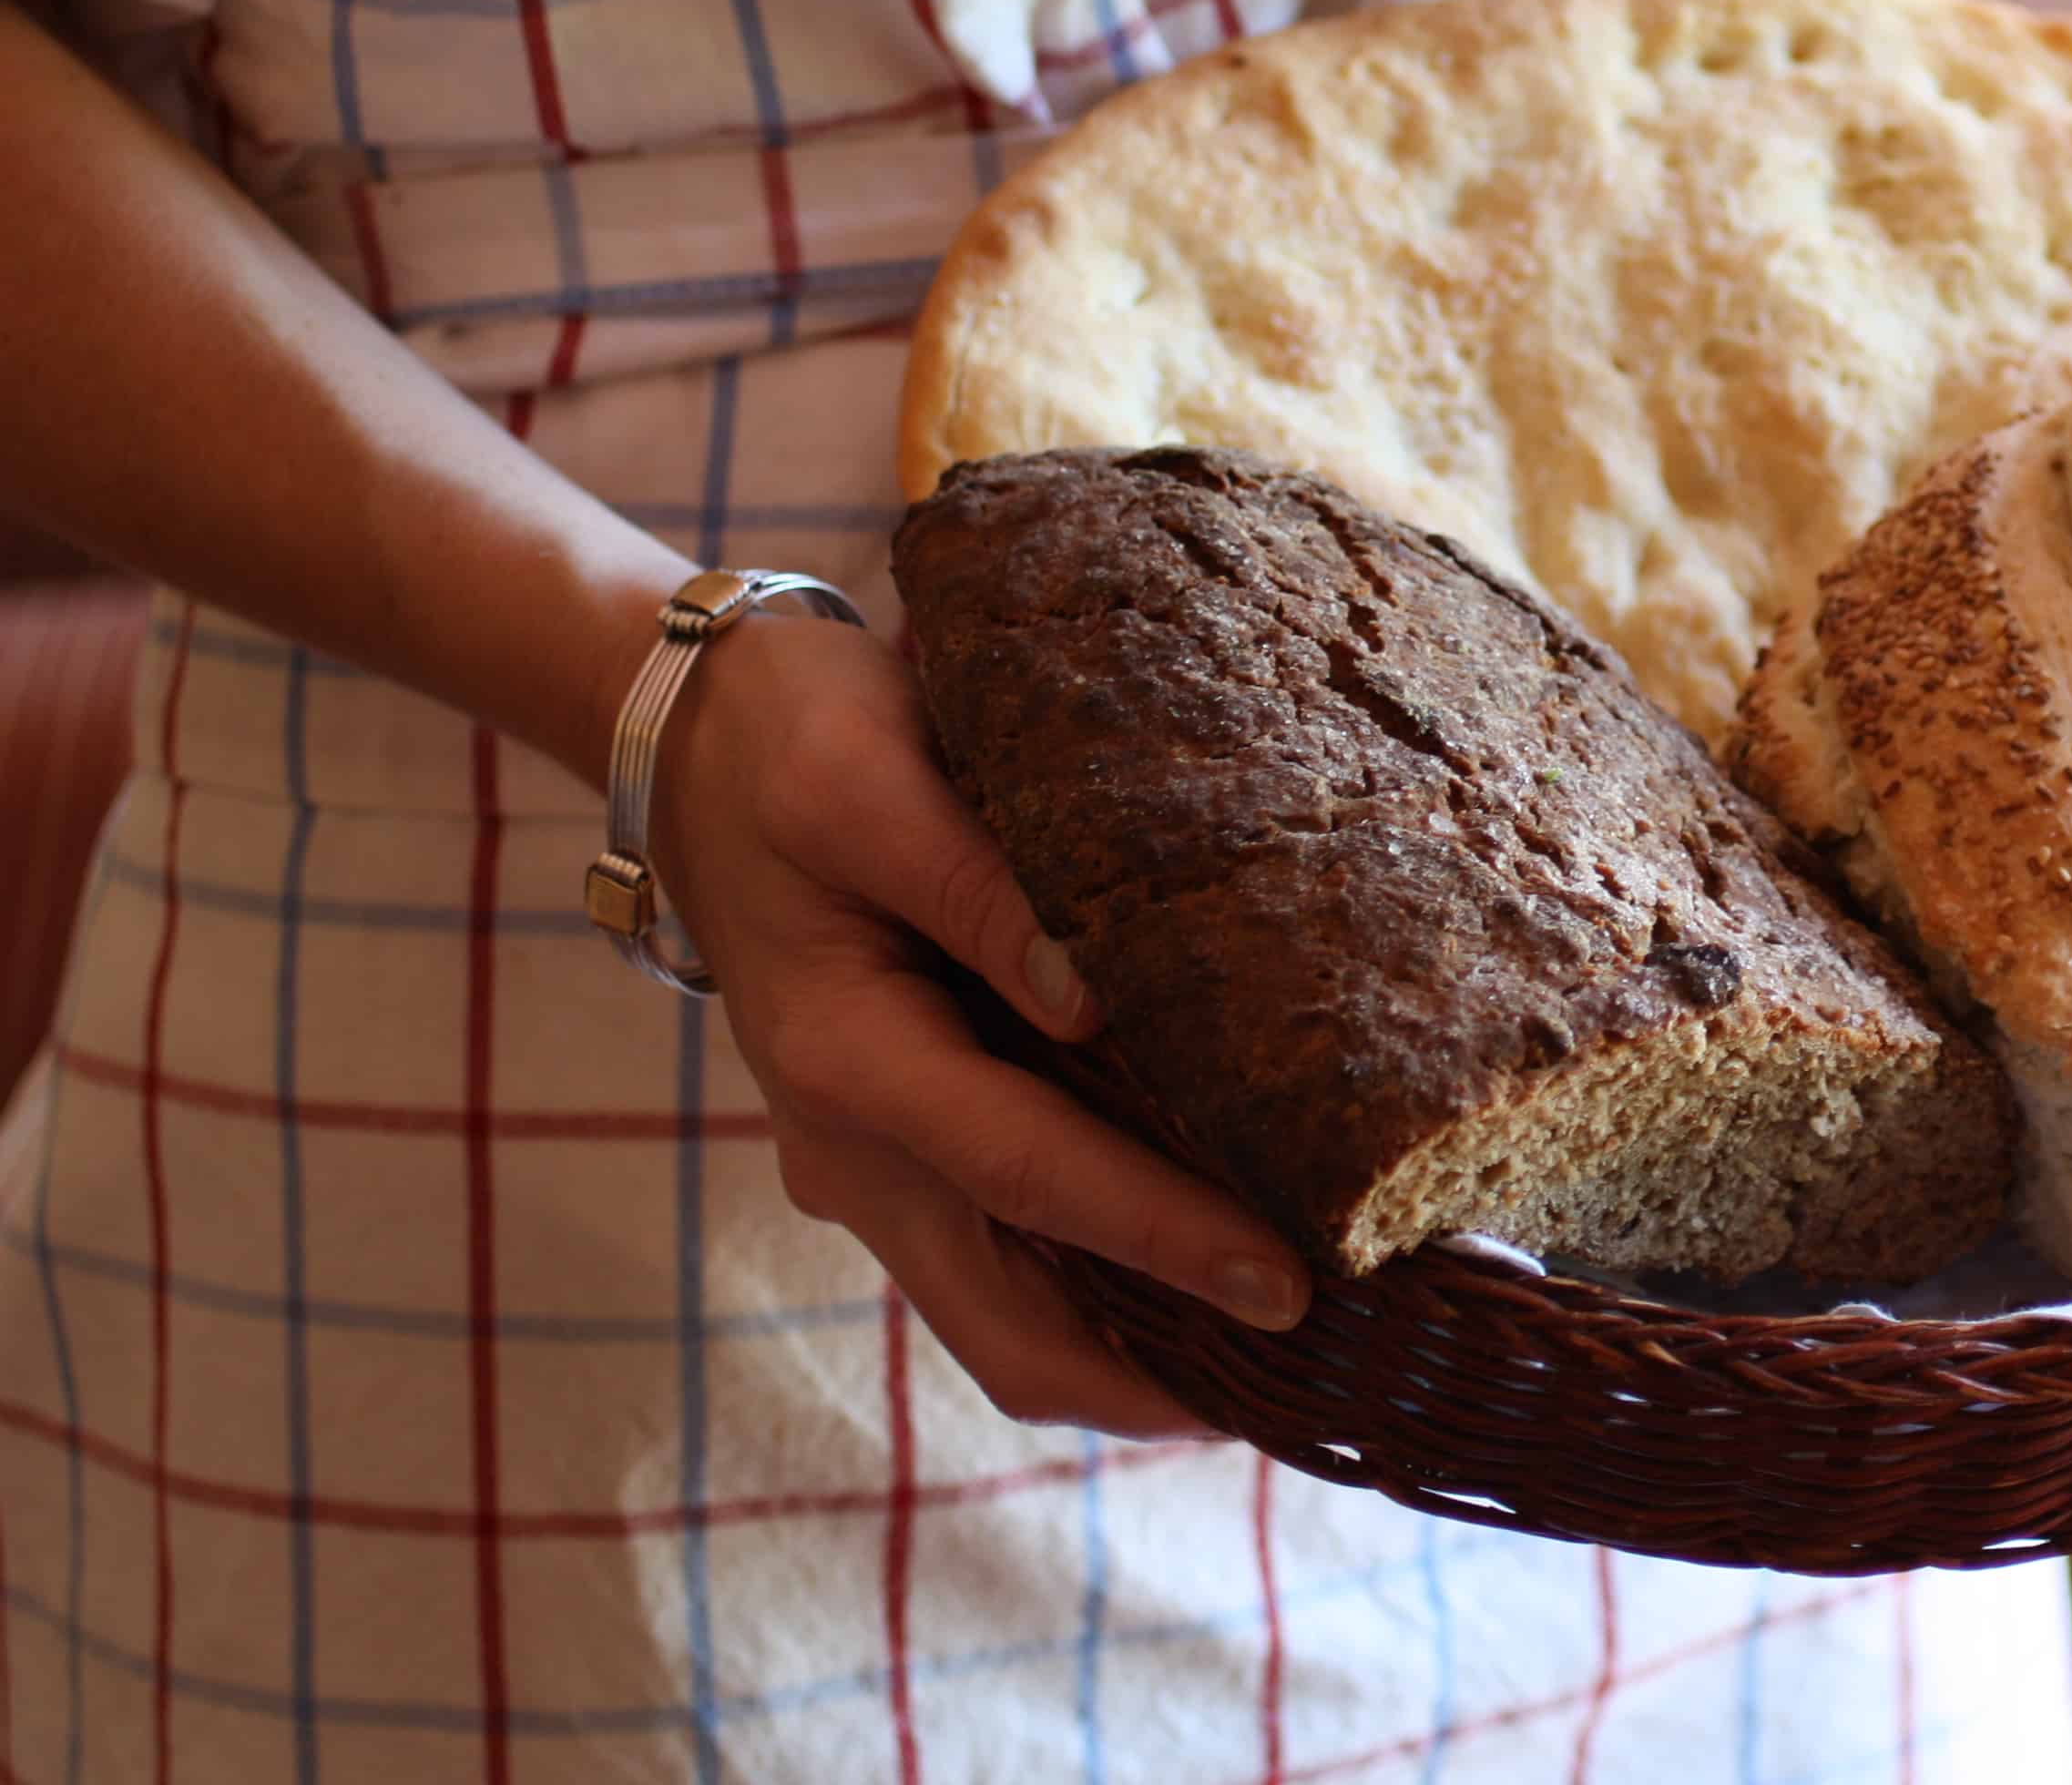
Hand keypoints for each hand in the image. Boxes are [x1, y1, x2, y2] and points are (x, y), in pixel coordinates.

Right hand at [648, 613, 1310, 1436]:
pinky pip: (1014, 1264)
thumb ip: (981, 887)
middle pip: (1015, 1334)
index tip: (1292, 1288)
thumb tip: (1092, 998)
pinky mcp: (911, 1150)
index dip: (1163, 1240)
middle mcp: (855, 1151)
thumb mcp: (876, 781)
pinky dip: (1111, 1294)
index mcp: (845, 1061)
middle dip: (1162, 1378)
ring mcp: (876, 1167)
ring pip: (1016, 1322)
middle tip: (1322, 1380)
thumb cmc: (795, 742)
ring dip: (1144, 1355)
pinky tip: (1221, 1274)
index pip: (1030, 1179)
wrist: (698, 746)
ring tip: (1298, 1358)